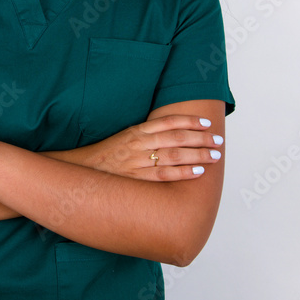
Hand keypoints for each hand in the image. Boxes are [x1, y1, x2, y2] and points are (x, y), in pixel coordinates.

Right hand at [83, 113, 222, 180]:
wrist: (82, 171)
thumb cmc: (106, 155)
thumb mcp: (124, 137)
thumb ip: (146, 134)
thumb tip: (172, 133)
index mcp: (136, 131)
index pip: (168, 122)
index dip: (189, 121)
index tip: (206, 123)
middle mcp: (138, 144)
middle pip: (176, 138)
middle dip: (200, 138)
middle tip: (218, 140)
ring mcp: (137, 161)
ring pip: (174, 156)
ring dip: (197, 155)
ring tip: (214, 156)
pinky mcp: (136, 179)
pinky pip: (164, 175)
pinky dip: (182, 173)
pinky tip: (198, 172)